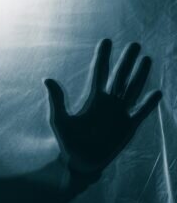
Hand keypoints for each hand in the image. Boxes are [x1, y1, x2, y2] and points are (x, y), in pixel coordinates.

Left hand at [44, 39, 161, 174]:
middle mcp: (108, 102)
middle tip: (134, 43)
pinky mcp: (128, 126)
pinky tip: (156, 92)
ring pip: (132, 89)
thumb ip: (57, 100)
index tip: (106, 40)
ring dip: (140, 75)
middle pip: (119, 76)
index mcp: (93, 98)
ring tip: (147, 59)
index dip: (103, 57)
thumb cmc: (68, 141)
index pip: (99, 72)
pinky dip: (148, 103)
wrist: (81, 162)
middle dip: (127, 61)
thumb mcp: (60, 119)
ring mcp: (120, 113)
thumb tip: (47, 79)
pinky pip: (141, 112)